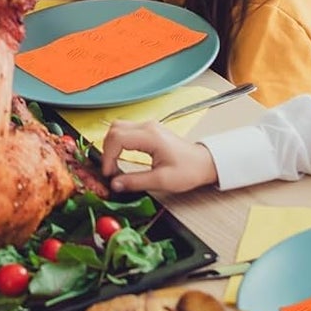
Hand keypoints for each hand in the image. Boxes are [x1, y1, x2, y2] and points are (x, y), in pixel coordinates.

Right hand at [101, 120, 217, 195]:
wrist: (204, 163)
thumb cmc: (188, 170)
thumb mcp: (162, 181)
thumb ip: (135, 182)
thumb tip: (115, 184)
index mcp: (150, 136)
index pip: (117, 138)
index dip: (108, 156)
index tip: (108, 173)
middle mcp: (148, 127)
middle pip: (114, 129)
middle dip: (107, 149)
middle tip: (109, 168)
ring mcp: (148, 126)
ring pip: (118, 127)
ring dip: (111, 144)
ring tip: (114, 163)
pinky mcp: (149, 130)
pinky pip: (126, 130)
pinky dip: (118, 143)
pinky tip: (121, 156)